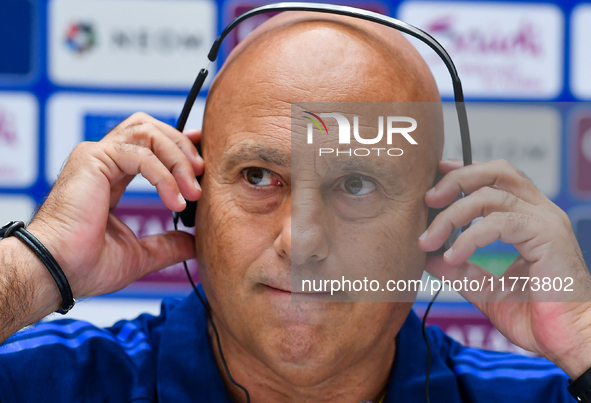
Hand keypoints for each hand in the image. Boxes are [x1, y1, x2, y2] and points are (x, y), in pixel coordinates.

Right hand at [28, 112, 202, 300]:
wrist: (59, 273)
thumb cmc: (86, 265)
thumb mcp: (140, 254)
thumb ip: (167, 244)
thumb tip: (194, 243)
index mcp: (112, 176)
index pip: (149, 143)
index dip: (179, 144)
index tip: (202, 158)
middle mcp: (103, 160)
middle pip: (151, 128)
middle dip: (182, 147)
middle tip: (202, 173)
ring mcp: (96, 156)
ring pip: (148, 133)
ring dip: (178, 158)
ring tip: (192, 190)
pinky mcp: (93, 159)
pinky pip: (141, 154)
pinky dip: (164, 175)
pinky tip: (174, 200)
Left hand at [418, 159, 590, 378]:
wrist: (571, 340)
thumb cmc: (539, 317)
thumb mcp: (487, 290)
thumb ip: (460, 271)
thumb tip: (429, 257)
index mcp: (529, 219)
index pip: (496, 178)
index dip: (464, 173)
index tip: (435, 182)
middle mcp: (540, 213)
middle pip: (496, 172)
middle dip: (456, 180)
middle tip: (428, 200)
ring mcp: (546, 221)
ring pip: (490, 196)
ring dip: (452, 215)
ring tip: (429, 240)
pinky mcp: (548, 236)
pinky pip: (498, 222)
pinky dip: (469, 237)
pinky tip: (452, 256)